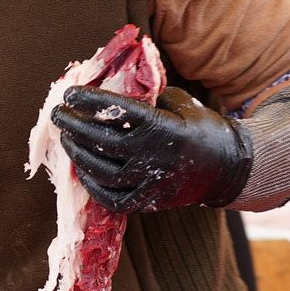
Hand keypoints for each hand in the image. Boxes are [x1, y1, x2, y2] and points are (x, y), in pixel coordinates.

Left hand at [51, 86, 252, 211]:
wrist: (230, 169)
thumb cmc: (201, 128)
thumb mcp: (180, 103)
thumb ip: (148, 96)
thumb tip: (111, 87)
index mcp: (163, 127)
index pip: (117, 112)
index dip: (90, 101)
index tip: (70, 93)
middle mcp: (155, 157)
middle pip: (102, 141)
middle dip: (75, 126)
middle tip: (59, 114)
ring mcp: (151, 184)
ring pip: (103, 171)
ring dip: (78, 153)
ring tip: (66, 138)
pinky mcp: (150, 203)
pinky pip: (112, 199)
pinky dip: (93, 185)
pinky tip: (82, 169)